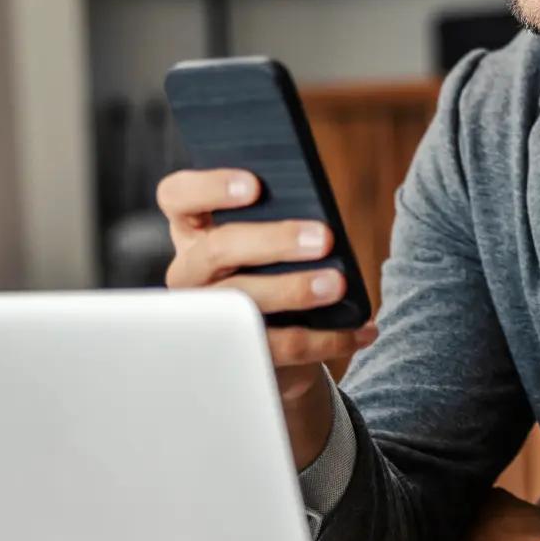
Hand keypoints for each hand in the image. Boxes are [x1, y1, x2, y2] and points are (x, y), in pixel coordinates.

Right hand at [158, 167, 378, 470]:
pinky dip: (329, 338)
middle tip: (323, 238)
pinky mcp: (237, 355)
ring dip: (294, 290)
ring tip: (338, 284)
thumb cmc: (276, 274)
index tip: (254, 185)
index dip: (209, 187)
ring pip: (242, 301)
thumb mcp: (275, 246)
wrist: (278, 349)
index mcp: (195, 232)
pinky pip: (279, 346)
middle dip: (273, 241)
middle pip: (216, 249)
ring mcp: (207, 317)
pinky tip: (362, 329)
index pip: (177, 197)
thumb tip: (319, 223)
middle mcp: (190, 273)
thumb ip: (283, 223)